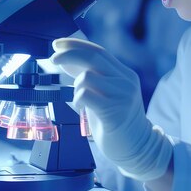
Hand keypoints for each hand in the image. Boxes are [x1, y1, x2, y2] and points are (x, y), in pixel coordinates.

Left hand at [50, 37, 172, 181]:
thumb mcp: (106, 93)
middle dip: (69, 54)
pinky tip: (82, 107)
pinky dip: (78, 99)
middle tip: (53, 59)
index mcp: (124, 74)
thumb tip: (66, 59)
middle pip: (93, 58)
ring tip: (81, 100)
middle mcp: (126, 81)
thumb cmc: (117, 121)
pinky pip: (87, 95)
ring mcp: (122, 96)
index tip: (57, 43)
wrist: (138, 147)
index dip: (76, 44)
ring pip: (87, 77)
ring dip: (76, 86)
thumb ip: (91, 76)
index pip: (98, 51)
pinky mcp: (115, 112)